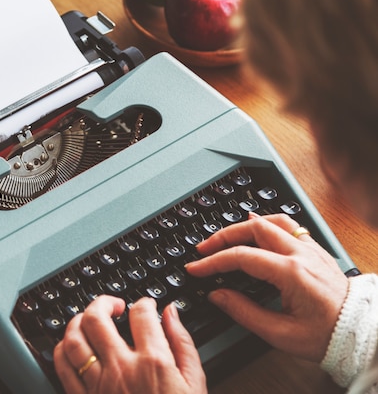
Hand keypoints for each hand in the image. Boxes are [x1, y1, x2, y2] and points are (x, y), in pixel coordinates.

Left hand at [53, 295, 206, 393]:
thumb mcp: (194, 384)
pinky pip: (62, 367)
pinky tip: (73, 345)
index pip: (140, 314)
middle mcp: (122, 369)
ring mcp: (99, 385)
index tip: (145, 306)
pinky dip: (63, 349)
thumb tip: (171, 314)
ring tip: (90, 319)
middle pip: (96, 317)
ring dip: (79, 321)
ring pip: (74, 338)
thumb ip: (182, 343)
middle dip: (103, 301)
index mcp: (154, 362)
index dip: (143, 302)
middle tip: (114, 305)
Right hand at [185, 213, 348, 361]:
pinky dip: (267, 223)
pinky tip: (257, 228)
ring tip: (225, 236)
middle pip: (253, 228)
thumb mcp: (280, 333)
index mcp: (291, 273)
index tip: (196, 268)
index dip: (213, 262)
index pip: (241, 256)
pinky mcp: (316, 251)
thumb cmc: (326, 336)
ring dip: (244, 225)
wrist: (361, 334)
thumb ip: (244, 312)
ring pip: (271, 220)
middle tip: (204, 249)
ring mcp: (310, 249)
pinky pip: (288, 225)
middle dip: (223, 236)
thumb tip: (217, 295)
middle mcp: (300, 254)